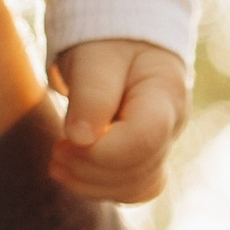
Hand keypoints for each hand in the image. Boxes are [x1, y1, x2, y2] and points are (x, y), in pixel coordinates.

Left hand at [48, 39, 188, 203]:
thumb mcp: (94, 58)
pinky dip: (99, 188)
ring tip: (57, 163)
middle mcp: (172, 125)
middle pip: (138, 168)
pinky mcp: (147, 158)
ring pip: (135, 186)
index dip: (101, 152)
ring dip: (91, 184)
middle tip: (56, 149)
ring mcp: (163, 145)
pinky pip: (130, 188)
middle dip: (89, 167)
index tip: (65, 140)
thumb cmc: (106, 44)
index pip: (143, 140)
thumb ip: (90, 95)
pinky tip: (73, 172)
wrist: (119, 41)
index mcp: (165, 94)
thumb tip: (79, 139)